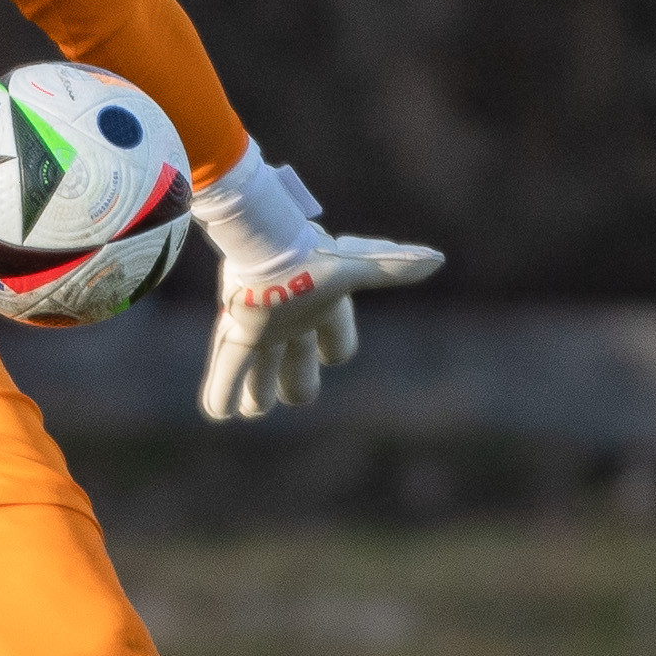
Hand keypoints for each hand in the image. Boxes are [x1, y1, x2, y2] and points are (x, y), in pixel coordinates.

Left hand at [190, 144, 442, 421]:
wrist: (266, 242)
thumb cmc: (313, 254)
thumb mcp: (358, 265)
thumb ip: (393, 267)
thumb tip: (438, 258)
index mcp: (324, 308)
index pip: (338, 343)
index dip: (336, 349)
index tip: (333, 354)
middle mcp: (292, 321)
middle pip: (297, 364)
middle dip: (296, 383)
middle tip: (294, 396)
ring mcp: (262, 326)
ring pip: (260, 368)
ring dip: (257, 390)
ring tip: (252, 408)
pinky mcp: (234, 329)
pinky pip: (228, 367)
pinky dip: (222, 392)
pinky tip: (217, 413)